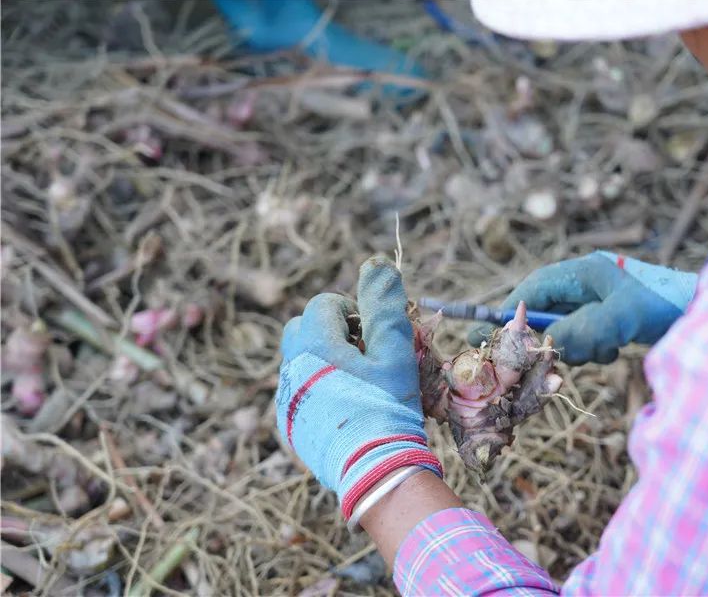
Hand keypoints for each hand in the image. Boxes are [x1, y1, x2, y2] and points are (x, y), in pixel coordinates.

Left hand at [276, 256, 440, 519]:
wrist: (374, 470)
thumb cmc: (388, 406)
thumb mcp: (394, 352)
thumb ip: (384, 305)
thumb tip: (378, 264)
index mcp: (313, 344)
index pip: (324, 304)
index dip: (353, 311)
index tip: (374, 334)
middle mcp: (291, 367)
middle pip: (301, 328)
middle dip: (330, 331)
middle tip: (363, 353)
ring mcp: (287, 398)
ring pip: (298, 361)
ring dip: (324, 360)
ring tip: (358, 381)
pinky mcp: (289, 425)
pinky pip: (298, 392)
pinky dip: (318, 389)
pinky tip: (347, 407)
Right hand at [469, 251, 696, 364]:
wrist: (706, 313)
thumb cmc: (665, 306)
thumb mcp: (620, 317)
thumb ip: (581, 328)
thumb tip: (547, 346)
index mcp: (583, 272)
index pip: (533, 291)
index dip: (510, 313)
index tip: (488, 336)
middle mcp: (585, 284)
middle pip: (545, 313)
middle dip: (549, 338)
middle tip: (550, 358)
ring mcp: (597, 302)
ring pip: (564, 331)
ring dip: (578, 346)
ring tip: (604, 347)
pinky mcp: (608, 319)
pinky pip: (584, 339)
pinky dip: (593, 349)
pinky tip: (615, 348)